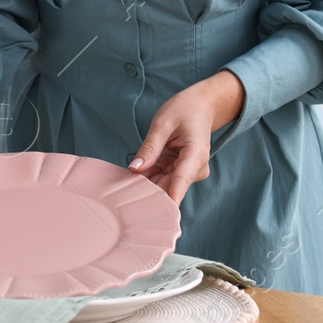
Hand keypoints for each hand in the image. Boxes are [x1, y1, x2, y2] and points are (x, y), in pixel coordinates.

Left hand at [128, 71, 245, 204]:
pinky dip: (148, 177)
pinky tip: (134, 176)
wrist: (202, 106)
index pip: (179, 184)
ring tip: (124, 184)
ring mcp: (189, 172)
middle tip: (121, 195)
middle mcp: (195, 169)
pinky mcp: (181, 171)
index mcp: (195, 155)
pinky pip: (162, 179)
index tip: (151, 216)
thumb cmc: (185, 110)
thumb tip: (135, 169)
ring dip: (145, 185)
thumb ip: (150, 147)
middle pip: (168, 189)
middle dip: (146, 192)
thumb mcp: (162, 123)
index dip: (165, 202)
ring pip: (163, 186)